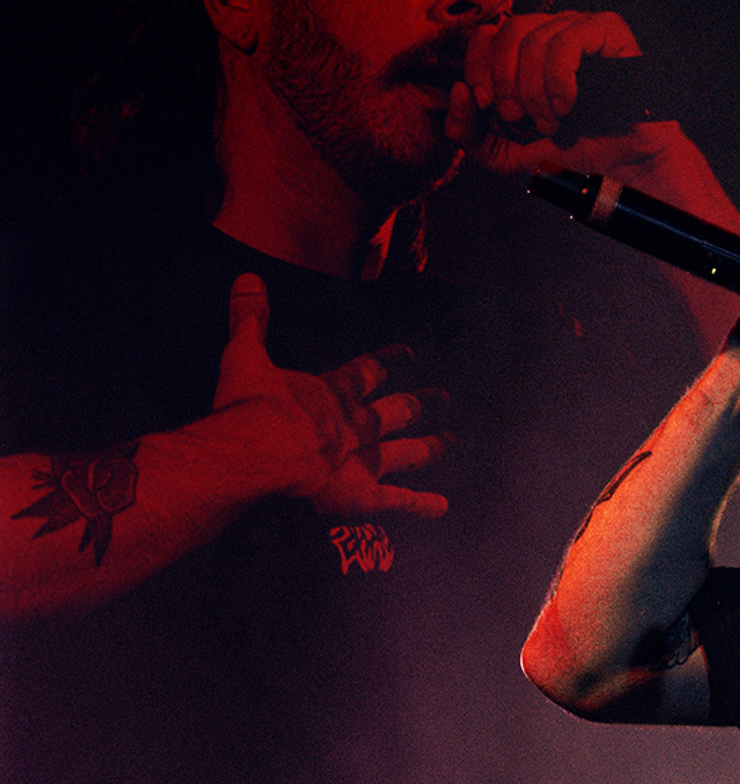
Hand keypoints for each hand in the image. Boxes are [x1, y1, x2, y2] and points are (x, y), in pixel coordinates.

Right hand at [212, 275, 448, 519]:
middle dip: (417, 403)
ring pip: (407, 452)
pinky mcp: (363, 495)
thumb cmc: (250, 408)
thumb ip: (251, 319)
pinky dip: (422, 505)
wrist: (258, 452)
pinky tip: (443, 506)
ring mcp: (365, 459)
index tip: (408, 353)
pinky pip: (399, 502)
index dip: (387, 362)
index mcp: (335, 391)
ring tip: (449, 442)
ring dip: (429, 447)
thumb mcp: (246, 356)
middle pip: (397, 411)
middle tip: (439, 398)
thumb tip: (248, 277)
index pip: (367, 371)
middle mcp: (358, 423)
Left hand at [445, 8, 642, 166]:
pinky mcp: (607, 31)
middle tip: (519, 117)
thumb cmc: (569, 156)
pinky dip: (559, 80)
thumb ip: (467, 132)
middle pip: (505, 30)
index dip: (477, 69)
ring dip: (535, 91)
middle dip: (504, 81)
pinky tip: (569, 105)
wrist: (621, 169)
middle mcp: (550, 32)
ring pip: (534, 39)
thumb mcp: (504, 154)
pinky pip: (568, 40)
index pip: (484, 35)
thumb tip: (456, 91)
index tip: (489, 106)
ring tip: (553, 121)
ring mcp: (579, 27)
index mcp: (524, 52)